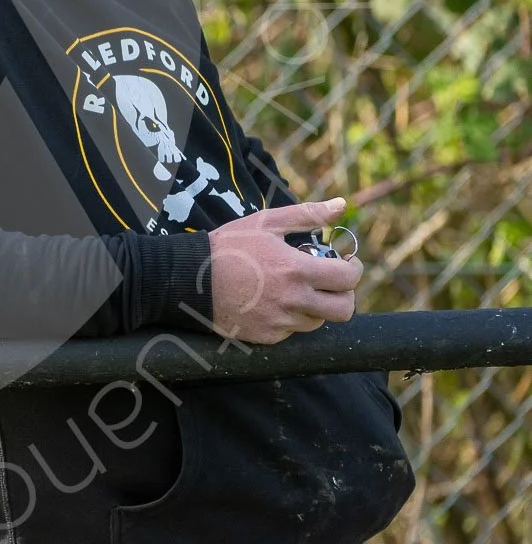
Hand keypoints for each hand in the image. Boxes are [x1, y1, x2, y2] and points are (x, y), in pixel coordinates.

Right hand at [207, 198, 363, 344]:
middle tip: (331, 282)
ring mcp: (280, 322)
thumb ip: (307, 215)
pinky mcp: (267, 337)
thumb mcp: (265, 222)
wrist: (188, 279)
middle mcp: (293, 300)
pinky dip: (291, 318)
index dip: (354, 269)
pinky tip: (274, 301)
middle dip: (344, 294)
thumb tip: (342, 206)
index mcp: (296, 270)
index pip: (348, 278)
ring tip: (297, 289)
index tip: (347, 263)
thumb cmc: (227, 246)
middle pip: (344, 309)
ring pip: (318, 321)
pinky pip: (293, 331)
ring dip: (316, 306)